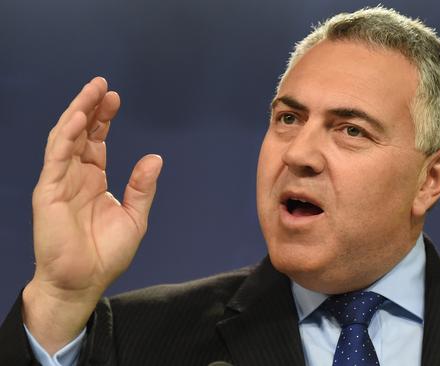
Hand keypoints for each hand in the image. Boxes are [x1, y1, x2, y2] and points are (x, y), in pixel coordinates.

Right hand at [22, 77, 162, 353]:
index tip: (115, 97)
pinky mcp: (48, 191)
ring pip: (65, 138)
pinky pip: (56, 158)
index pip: (96, 141)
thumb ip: (141, 188)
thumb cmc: (105, 254)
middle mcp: (75, 176)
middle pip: (80, 133)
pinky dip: (66, 136)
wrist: (83, 281)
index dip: (104, 118)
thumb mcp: (134, 217)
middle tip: (102, 84)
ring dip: (77, 112)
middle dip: (90, 107)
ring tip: (92, 91)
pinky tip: (78, 118)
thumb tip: (155, 157)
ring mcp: (59, 181)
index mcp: (93, 180)